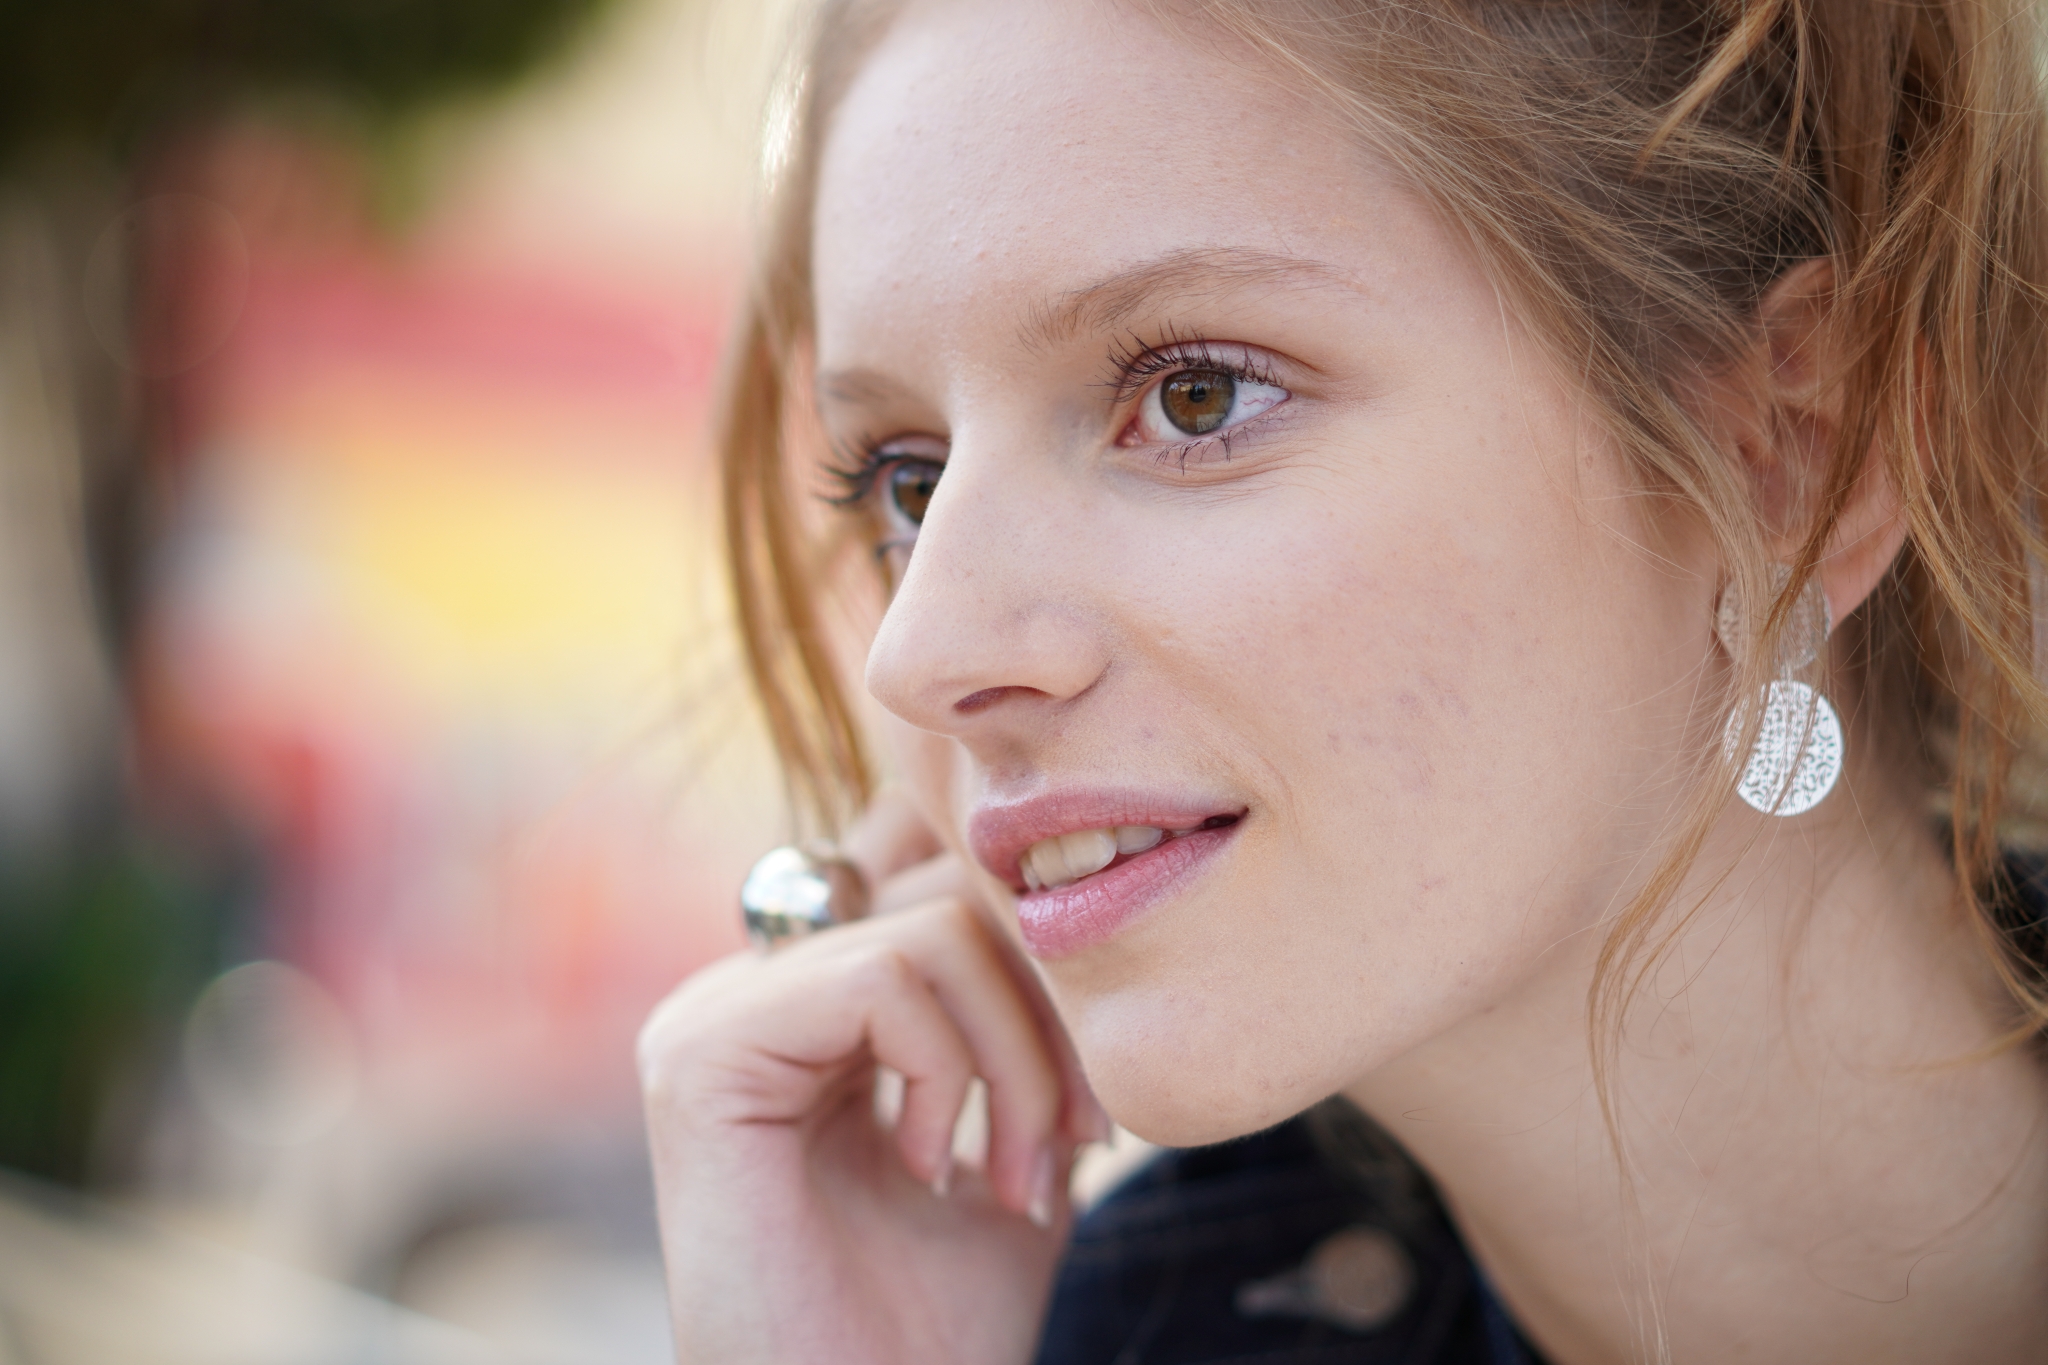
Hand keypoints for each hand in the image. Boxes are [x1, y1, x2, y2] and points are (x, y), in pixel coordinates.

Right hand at [640, 790, 1107, 1364]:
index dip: (1045, 973)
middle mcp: (751, 997)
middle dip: (1050, 1010)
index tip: (1097, 1113)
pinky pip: (882, 977)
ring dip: (1018, 1058)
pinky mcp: (703, 1052)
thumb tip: (1084, 934)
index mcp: (808, 1015)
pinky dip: (949, 1069)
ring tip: (1019, 1179)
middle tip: (1087, 1136)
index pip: (944, 894)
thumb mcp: (1014, 1154)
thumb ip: (1029, 1040)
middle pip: (948, 891)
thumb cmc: (930, 1334)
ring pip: (933, 929)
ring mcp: (716, 1016)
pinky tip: (932, 1169)